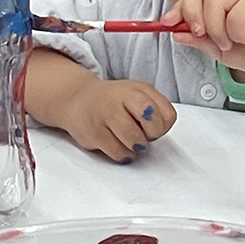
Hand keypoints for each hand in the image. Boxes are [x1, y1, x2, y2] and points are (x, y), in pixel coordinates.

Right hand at [60, 76, 175, 161]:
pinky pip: (118, 153)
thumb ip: (157, 108)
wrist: (78, 99)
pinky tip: (118, 144)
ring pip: (134, 141)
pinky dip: (123, 154)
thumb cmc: (113, 100)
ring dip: (136, 146)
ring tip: (130, 139)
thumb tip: (163, 128)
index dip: (163, 126)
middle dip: (151, 136)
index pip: (166, 114)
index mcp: (136, 89)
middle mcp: (119, 99)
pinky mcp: (94, 134)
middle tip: (143, 133)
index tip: (153, 125)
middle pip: (152, 126)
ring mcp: (105, 116)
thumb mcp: (139, 94)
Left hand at [166, 0, 244, 78]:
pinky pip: (236, 14)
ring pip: (215, 2)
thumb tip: (176, 32)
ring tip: (234, 42)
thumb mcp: (222, 51)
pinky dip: (238, 32)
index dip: (177, 8)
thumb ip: (201, 41)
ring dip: (219, 30)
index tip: (167, 24)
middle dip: (194, 17)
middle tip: (206, 36)